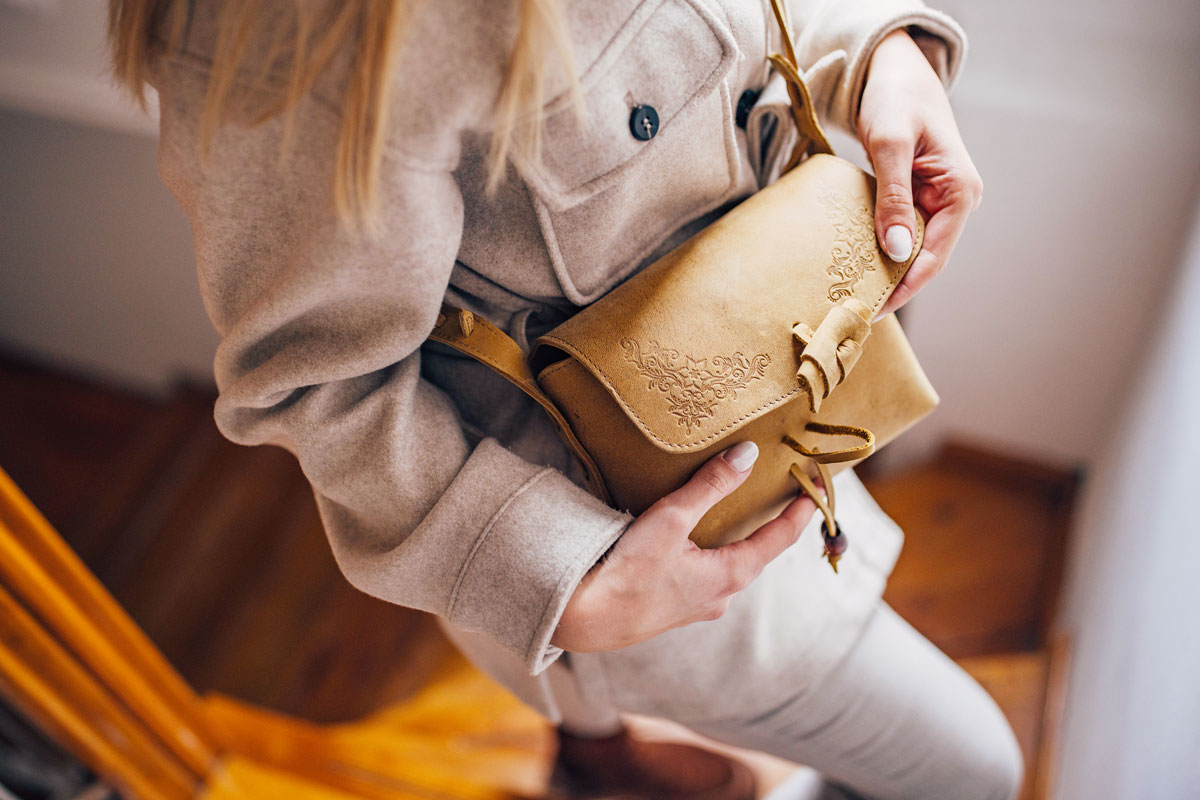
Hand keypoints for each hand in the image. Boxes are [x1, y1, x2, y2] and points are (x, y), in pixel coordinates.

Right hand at [551, 442, 815, 651]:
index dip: (800, 511)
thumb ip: (711, 485)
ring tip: (737, 513)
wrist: (584, 619)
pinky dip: (712, 553)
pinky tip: (694, 542)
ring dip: (737, 540)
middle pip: (757, 553)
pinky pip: (706, 575)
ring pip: (730, 566)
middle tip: (780, 494)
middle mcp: (722, 596)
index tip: (817, 488)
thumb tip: (748, 454)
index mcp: (730, 574)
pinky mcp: (675, 608)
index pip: (779, 538)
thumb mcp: (672, 519)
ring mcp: (698, 606)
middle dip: (769, 524)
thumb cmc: (628, 571)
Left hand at [857, 29, 983, 317]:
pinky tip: (852, 266)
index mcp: (960, 193)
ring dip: (883, 272)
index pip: (933, 258)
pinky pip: (899, 232)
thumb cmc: (896, 99)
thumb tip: (895, 251)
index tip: (870, 312)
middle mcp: (955, 202)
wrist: (896, 70)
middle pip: (923, 261)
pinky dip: (878, 250)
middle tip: (851, 313)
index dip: (903, 289)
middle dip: (891, 287)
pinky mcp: (917, 197)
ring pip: (911, 250)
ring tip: (848, 297)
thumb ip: (893, 197)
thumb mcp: (890, 144)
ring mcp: (937, 201)